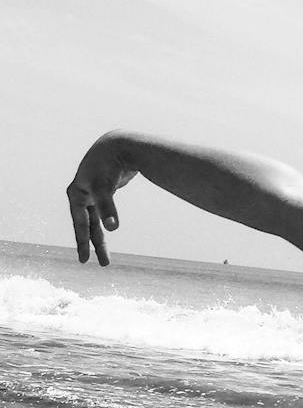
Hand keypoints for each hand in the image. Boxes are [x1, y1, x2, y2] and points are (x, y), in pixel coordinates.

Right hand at [67, 135, 137, 266]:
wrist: (120, 144)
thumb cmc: (108, 165)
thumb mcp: (105, 188)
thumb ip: (109, 208)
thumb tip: (113, 228)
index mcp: (76, 195)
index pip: (80, 225)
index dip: (82, 244)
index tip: (85, 262)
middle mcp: (82, 194)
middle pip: (88, 226)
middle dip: (94, 245)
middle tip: (101, 263)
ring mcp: (93, 191)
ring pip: (96, 220)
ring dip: (101, 236)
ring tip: (105, 255)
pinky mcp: (106, 188)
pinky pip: (104, 210)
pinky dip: (106, 220)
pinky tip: (110, 226)